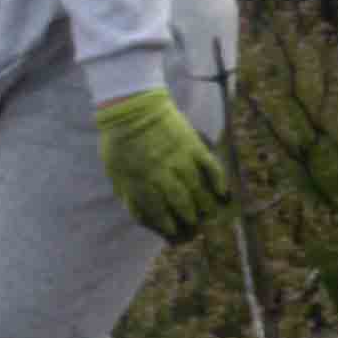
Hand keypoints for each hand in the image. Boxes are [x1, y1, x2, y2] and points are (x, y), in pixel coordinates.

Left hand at [93, 87, 224, 240]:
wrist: (132, 107)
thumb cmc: (119, 140)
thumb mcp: (115, 170)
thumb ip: (127, 192)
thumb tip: (138, 212)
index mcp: (141, 181)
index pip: (158, 210)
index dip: (167, 222)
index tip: (174, 230)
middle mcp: (162, 174)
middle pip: (180, 201)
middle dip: (188, 216)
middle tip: (195, 224)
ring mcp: (179, 159)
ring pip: (196, 187)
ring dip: (204, 203)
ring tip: (209, 212)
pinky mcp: (192, 145)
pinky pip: (209, 166)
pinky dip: (218, 180)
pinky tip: (223, 191)